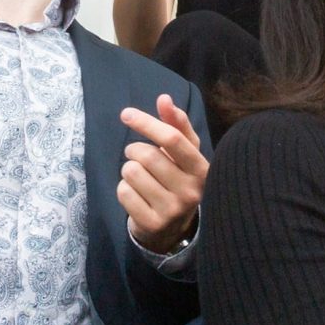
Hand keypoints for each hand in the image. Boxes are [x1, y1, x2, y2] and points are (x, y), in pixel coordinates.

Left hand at [120, 95, 207, 251]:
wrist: (174, 226)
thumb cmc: (178, 179)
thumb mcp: (185, 153)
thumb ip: (177, 124)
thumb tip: (164, 98)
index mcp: (201, 169)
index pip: (172, 139)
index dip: (147, 123)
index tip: (126, 114)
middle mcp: (191, 191)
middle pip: (147, 155)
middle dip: (134, 150)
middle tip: (137, 156)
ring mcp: (172, 210)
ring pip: (131, 173)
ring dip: (128, 170)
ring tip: (140, 177)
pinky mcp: (152, 223)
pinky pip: (124, 192)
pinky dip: (124, 189)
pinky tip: (136, 194)